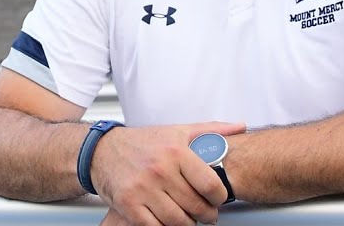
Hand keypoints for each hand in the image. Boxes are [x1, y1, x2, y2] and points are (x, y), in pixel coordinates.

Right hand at [92, 121, 244, 225]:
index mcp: (176, 151)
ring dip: (187, 223)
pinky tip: (166, 218)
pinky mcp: (129, 204)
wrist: (102, 150)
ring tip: (187, 216)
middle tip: (205, 213)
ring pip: (178, 221)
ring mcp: (143, 188)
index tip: (216, 199)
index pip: (211, 185)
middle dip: (206, 215)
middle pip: (196, 207)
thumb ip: (210, 131)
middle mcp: (160, 169)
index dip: (219, 198)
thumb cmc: (142, 142)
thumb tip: (241, 127)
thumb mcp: (177, 131)